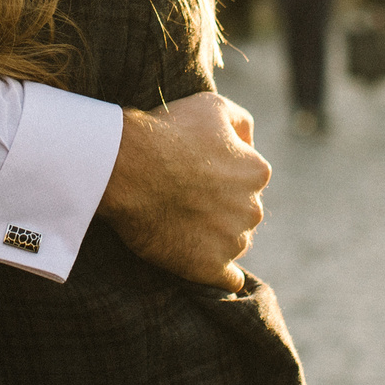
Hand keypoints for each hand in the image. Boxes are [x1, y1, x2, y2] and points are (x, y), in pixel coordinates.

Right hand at [98, 91, 268, 291]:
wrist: (127, 168)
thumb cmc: (166, 132)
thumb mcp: (211, 105)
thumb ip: (241, 121)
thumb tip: (249, 142)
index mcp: (257, 172)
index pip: (247, 179)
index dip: (219, 175)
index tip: (194, 174)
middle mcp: (253, 208)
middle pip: (241, 212)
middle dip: (219, 207)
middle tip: (183, 198)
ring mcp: (233, 241)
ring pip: (233, 242)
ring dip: (215, 237)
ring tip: (180, 224)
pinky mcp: (210, 268)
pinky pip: (228, 279)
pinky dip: (218, 272)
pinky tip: (201, 262)